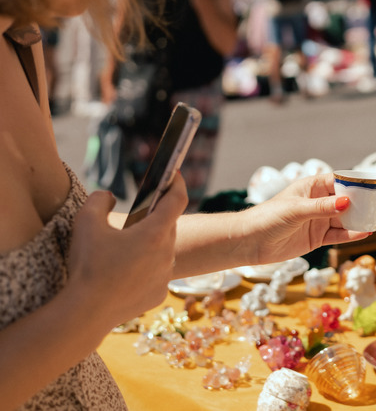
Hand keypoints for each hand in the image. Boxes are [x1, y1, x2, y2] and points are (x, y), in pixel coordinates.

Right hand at [67, 175, 187, 327]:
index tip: (174, 174)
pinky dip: (145, 268)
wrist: (87, 312)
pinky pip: (156, 273)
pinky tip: (125, 272)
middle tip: (140, 212)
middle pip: (167, 226)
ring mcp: (165, 275)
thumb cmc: (88, 265)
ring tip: (127, 245)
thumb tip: (109, 197)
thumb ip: (99, 200)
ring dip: (150, 244)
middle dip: (156, 217)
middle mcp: (167, 253)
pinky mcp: (158, 293)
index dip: (176, 183)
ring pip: (162, 251)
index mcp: (154, 233)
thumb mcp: (86, 222)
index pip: (177, 200)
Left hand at [239, 174, 375, 264]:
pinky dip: (354, 234)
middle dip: (371, 201)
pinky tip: (368, 231)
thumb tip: (347, 202)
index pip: (343, 181)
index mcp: (313, 187)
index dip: (362, 183)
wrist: (250, 242)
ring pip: (349, 218)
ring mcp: (320, 220)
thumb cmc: (268, 218)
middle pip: (351, 200)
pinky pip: (340, 235)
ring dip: (367, 218)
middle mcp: (319, 202)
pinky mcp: (318, 238)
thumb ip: (322, 207)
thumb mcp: (296, 210)